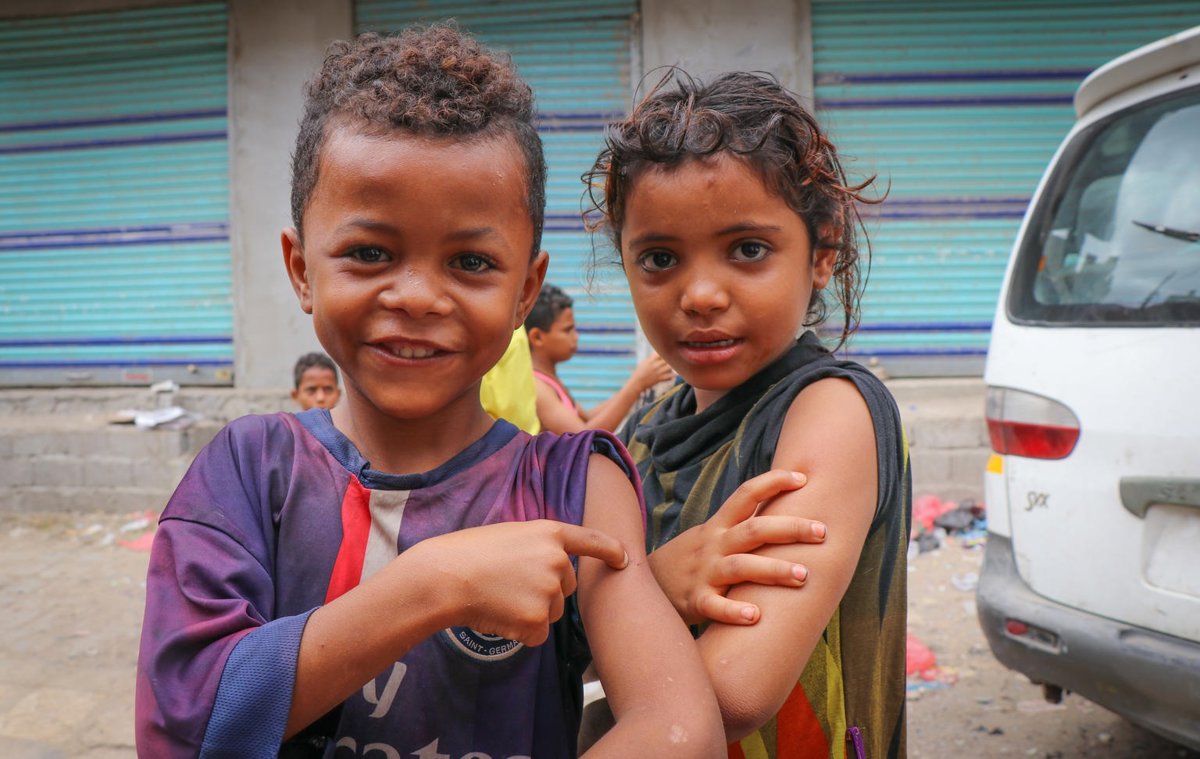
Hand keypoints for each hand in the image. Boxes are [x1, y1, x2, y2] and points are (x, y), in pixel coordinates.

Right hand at [410, 520, 627, 645]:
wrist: (445, 576)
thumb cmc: (468, 554)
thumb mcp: (510, 535)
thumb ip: (537, 548)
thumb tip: (553, 571)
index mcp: (550, 533)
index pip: (589, 541)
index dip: (609, 550)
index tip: (624, 558)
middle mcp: (557, 560)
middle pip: (566, 588)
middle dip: (545, 593)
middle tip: (508, 585)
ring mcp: (549, 590)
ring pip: (552, 613)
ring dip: (531, 614)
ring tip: (499, 598)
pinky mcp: (538, 619)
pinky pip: (537, 635)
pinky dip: (520, 633)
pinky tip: (499, 616)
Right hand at [629, 353, 674, 391]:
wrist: (637, 383)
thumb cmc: (640, 372)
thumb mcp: (644, 362)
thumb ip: (652, 358)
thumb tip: (658, 352)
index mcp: (651, 360)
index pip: (661, 353)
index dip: (666, 352)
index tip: (668, 353)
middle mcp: (655, 365)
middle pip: (667, 359)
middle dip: (671, 359)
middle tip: (674, 360)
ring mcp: (658, 372)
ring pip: (670, 367)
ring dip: (672, 367)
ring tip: (672, 367)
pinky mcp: (660, 379)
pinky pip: (670, 376)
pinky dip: (672, 375)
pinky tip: (672, 374)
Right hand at [648, 470, 824, 625]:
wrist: (644, 583)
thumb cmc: (691, 559)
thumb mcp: (711, 535)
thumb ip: (741, 526)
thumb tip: (784, 510)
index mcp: (719, 526)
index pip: (746, 495)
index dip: (773, 483)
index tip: (803, 478)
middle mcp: (714, 545)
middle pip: (753, 530)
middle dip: (789, 529)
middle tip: (822, 532)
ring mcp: (704, 573)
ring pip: (740, 567)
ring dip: (773, 570)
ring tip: (803, 575)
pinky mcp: (695, 600)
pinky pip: (715, 606)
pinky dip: (734, 611)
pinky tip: (755, 616)